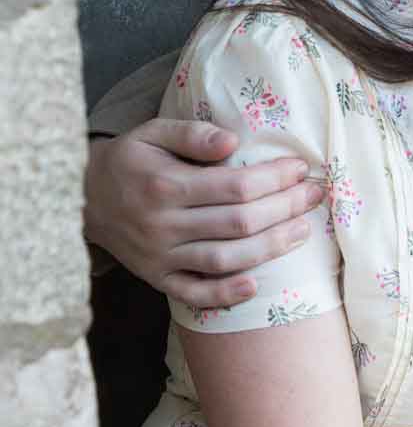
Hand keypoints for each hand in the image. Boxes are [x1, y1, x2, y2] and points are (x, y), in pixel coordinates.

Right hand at [85, 120, 324, 307]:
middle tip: (314, 195)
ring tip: (302, 231)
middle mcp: (164, 225)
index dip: (274, 179)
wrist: (83, 199)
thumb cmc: (130, 161)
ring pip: (225, 259)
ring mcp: (161, 257)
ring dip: (270, 248)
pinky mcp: (157, 278)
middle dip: (285, 208)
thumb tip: (232, 141)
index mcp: (166, 186)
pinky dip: (226, 293)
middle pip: (239, 223)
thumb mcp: (152, 133)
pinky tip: (257, 285)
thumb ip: (192, 134)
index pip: (235, 186)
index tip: (300, 168)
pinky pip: (194, 292)